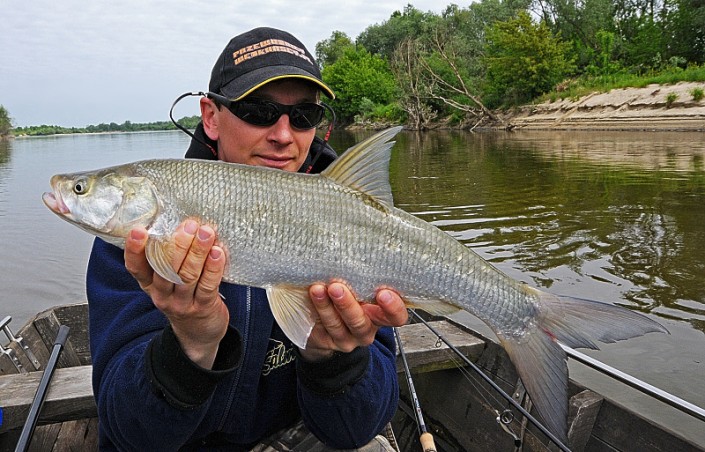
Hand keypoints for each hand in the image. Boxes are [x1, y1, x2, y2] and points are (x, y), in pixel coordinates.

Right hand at [124, 219, 228, 368]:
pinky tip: (218, 253)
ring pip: (187, 275)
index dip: (135, 249)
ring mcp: (182, 303)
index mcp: (150, 284)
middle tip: (189, 226)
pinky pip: (207, 286)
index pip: (136, 267)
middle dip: (178, 245)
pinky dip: (213, 268)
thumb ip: (171, 257)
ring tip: (206, 233)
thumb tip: (183, 224)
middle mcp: (162, 294)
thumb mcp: (170, 280)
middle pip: (166, 268)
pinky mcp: (202, 308)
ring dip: (198, 252)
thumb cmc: (185, 297)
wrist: (199, 333)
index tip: (139, 231)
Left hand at [300, 282, 407, 360]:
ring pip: (337, 325)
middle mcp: (366, 330)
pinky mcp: (326, 341)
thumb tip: (359, 250)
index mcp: (380, 316)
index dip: (393, 308)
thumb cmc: (349, 294)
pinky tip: (310, 296)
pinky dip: (315, 311)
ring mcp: (346, 338)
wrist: (323, 322)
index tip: (383, 293)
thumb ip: (363, 278)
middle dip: (348, 305)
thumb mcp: (361, 287)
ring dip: (326, 306)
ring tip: (317, 289)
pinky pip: (320, 328)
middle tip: (337, 288)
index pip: (396, 318)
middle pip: (361, 323)